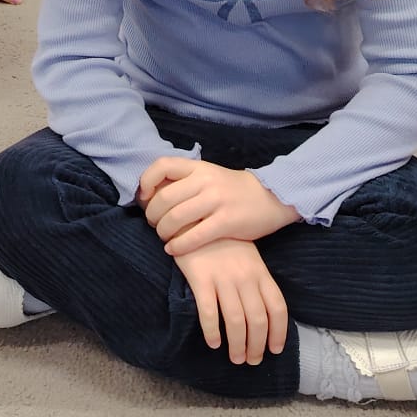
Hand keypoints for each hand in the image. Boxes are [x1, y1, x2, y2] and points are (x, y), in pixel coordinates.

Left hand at [138, 157, 296, 253]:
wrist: (272, 197)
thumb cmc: (234, 190)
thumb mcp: (209, 176)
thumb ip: (185, 181)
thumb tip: (152, 194)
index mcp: (199, 167)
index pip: (162, 165)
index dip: (146, 182)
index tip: (145, 198)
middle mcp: (206, 181)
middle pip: (164, 198)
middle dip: (152, 216)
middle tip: (154, 225)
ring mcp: (217, 201)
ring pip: (175, 218)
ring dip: (163, 232)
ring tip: (165, 238)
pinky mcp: (227, 222)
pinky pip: (194, 236)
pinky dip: (178, 246)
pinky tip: (173, 250)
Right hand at [173, 239, 288, 366]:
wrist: (195, 219)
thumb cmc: (223, 242)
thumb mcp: (248, 257)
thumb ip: (257, 282)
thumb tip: (264, 315)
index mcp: (260, 273)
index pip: (277, 308)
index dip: (279, 333)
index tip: (274, 350)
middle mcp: (245, 278)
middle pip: (257, 320)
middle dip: (256, 346)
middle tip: (251, 361)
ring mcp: (223, 278)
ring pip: (235, 321)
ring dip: (237, 345)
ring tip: (236, 358)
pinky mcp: (200, 279)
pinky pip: (208, 312)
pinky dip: (212, 331)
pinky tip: (213, 343)